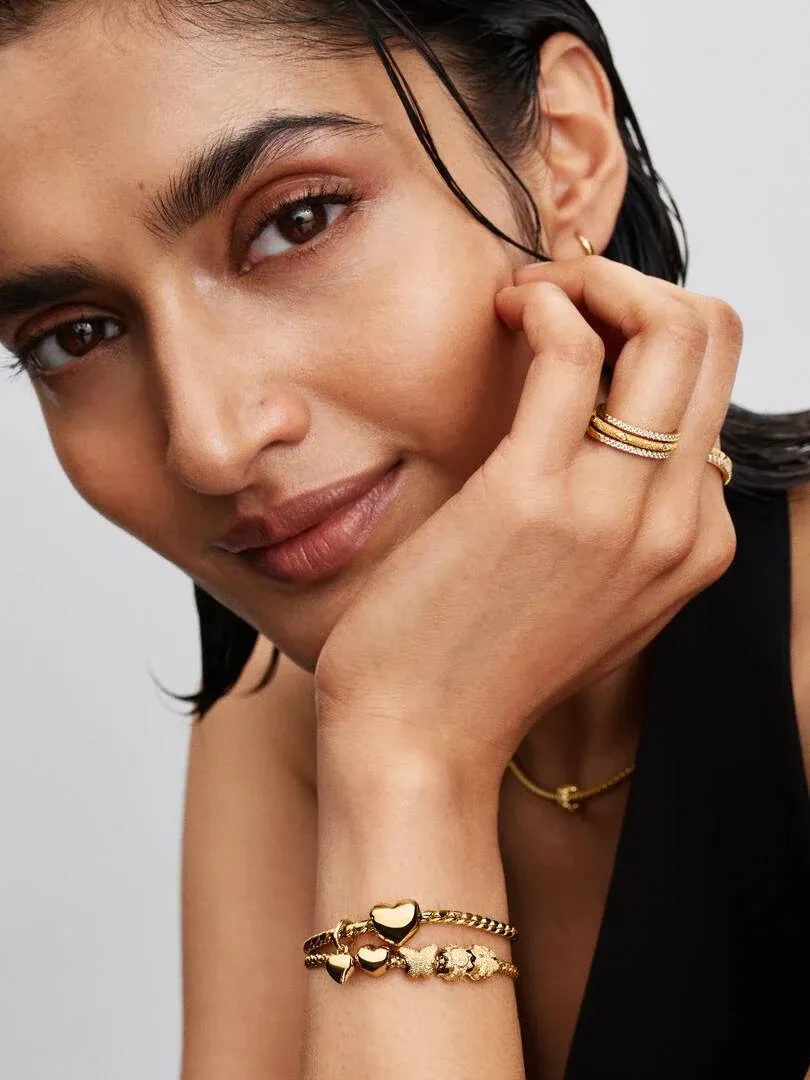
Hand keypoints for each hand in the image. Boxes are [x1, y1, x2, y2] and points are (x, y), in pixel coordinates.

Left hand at [313, 257, 741, 788]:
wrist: (419, 739)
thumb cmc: (480, 659)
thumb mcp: (587, 593)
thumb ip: (623, 516)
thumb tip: (606, 415)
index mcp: (696, 544)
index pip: (713, 385)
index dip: (645, 334)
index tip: (575, 333)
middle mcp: (677, 524)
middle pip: (714, 338)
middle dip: (635, 286)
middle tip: (558, 297)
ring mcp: (617, 512)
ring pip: (671, 327)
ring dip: (593, 281)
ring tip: (529, 301)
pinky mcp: (536, 497)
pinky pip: (574, 350)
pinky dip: (546, 305)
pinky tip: (507, 317)